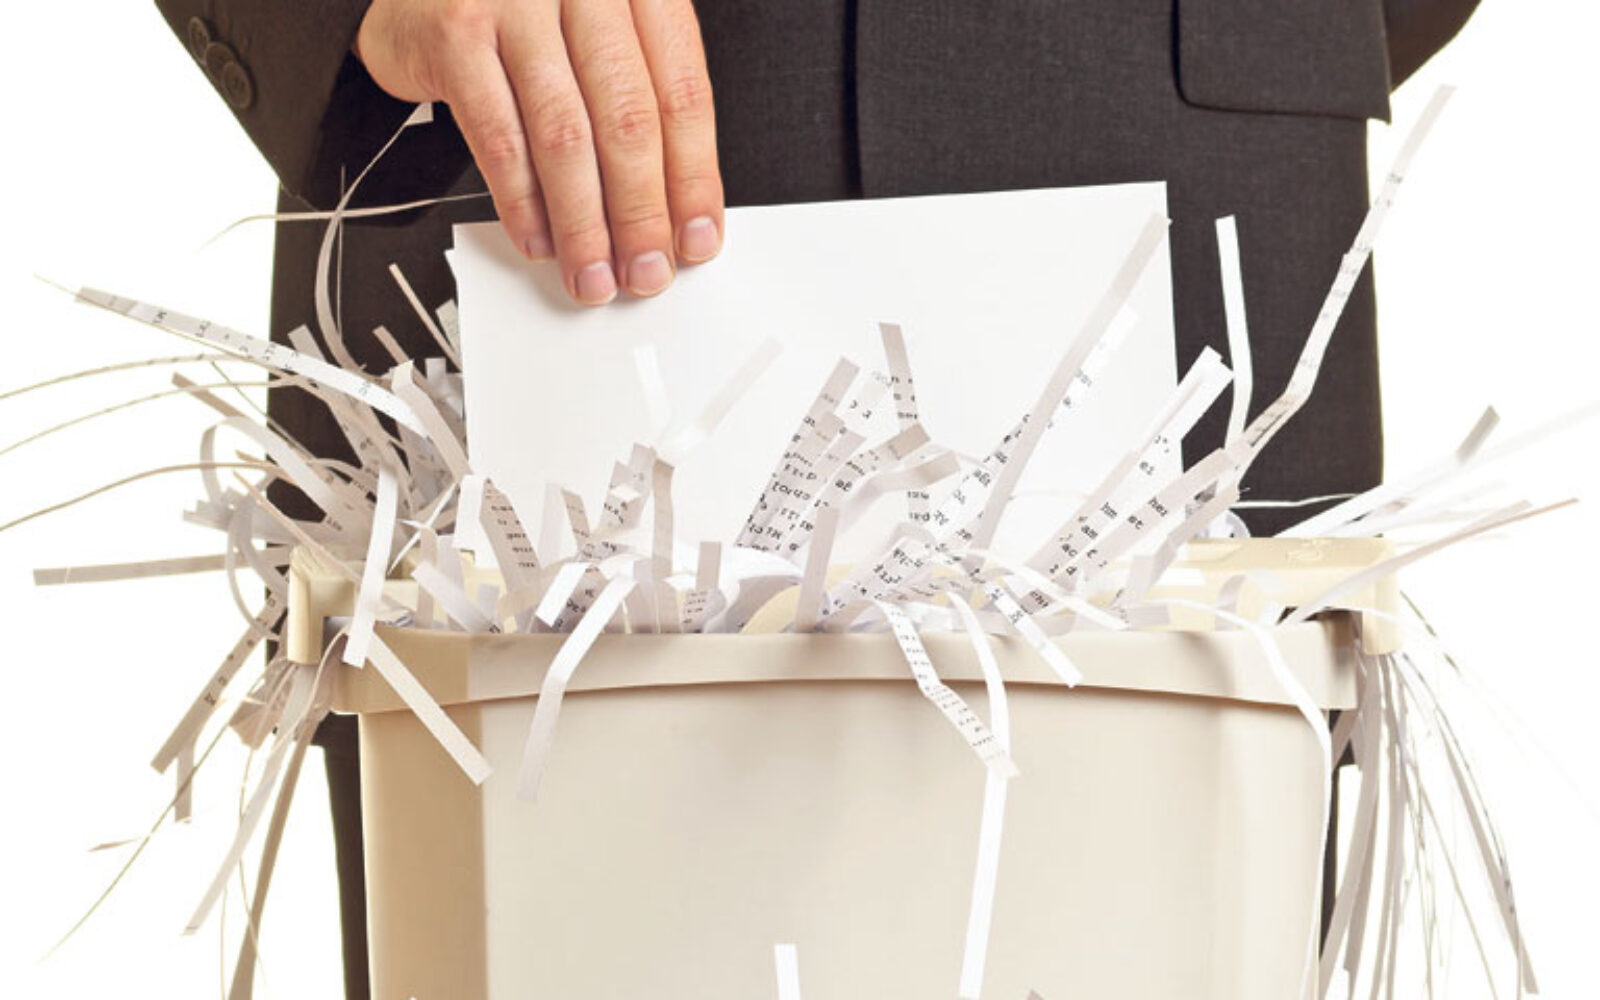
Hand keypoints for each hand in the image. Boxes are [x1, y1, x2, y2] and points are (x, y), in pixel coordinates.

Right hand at [356, 0, 723, 305]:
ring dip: (583, 223)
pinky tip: (539, 238)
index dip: (693, 178)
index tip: (695, 238)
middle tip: (646, 270)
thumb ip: (641, 99)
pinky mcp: (458, 33)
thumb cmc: (528, 7)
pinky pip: (500, 137)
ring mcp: (517, 3)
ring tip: (592, 272)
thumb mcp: (602, 31)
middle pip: (629, 119)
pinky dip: (522, 202)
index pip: (682, 93)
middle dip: (641, 214)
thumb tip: (673, 210)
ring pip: (566, 135)